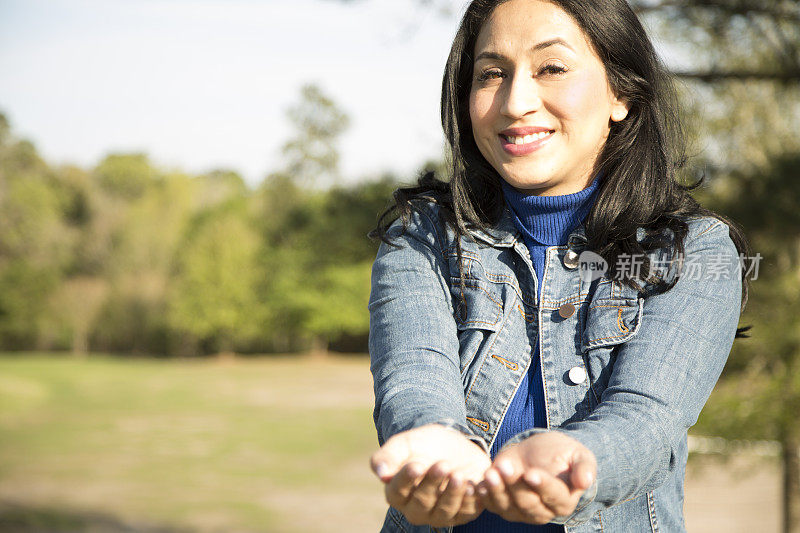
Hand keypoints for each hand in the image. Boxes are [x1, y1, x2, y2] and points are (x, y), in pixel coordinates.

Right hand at [369, 424, 490, 526]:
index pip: (397, 492)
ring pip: (444, 511)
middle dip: (432, 484)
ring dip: (452, 494)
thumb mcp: (405, 444)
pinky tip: (473, 486)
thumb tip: (381, 473)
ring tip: (459, 474)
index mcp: (397, 492)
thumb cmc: (424, 445)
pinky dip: (470, 500)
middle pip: (421, 503)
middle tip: (442, 464)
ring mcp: (439, 515)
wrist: (453, 445)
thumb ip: (389, 456)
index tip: (416, 465)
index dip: (406, 480)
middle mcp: (416, 509)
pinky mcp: (461, 514)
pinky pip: (466, 512)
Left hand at [478, 431, 595, 523]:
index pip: (553, 496)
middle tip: (504, 467)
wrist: (541, 453)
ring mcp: (521, 511)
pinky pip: (492, 505)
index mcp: (564, 501)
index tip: (530, 473)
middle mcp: (543, 512)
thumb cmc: (563, 454)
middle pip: (527, 503)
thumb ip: (584, 467)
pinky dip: (485, 496)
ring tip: (490, 472)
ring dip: (497, 490)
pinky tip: (479, 484)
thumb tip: (585, 481)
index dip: (541, 485)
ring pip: (508, 506)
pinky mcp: (503, 505)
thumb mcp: (579, 454)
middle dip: (514, 485)